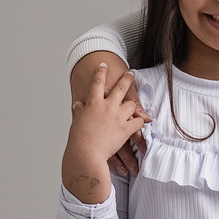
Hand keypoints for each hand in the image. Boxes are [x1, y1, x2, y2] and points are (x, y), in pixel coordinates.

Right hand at [62, 62, 150, 202]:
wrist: (85, 153)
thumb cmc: (78, 139)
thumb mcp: (76, 121)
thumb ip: (79, 110)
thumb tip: (77, 105)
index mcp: (92, 103)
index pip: (97, 82)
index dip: (101, 72)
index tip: (103, 65)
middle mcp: (107, 106)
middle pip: (120, 87)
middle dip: (126, 79)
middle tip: (130, 74)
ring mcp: (117, 116)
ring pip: (131, 105)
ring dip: (133, 107)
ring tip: (134, 108)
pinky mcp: (125, 129)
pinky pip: (138, 122)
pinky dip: (140, 122)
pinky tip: (141, 122)